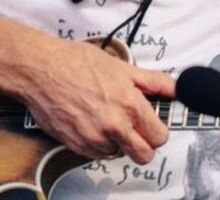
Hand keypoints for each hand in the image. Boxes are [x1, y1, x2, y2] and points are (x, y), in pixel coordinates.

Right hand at [21, 38, 175, 161]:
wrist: (42, 70)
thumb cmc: (78, 63)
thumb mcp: (123, 67)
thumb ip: (154, 81)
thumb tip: (176, 88)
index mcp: (130, 105)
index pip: (160, 136)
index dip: (159, 130)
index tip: (154, 124)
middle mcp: (113, 126)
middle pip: (144, 155)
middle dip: (145, 144)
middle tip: (138, 129)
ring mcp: (94, 139)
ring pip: (119, 155)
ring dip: (119, 143)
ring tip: (110, 119)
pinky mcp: (76, 146)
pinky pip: (97, 155)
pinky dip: (100, 144)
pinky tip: (94, 123)